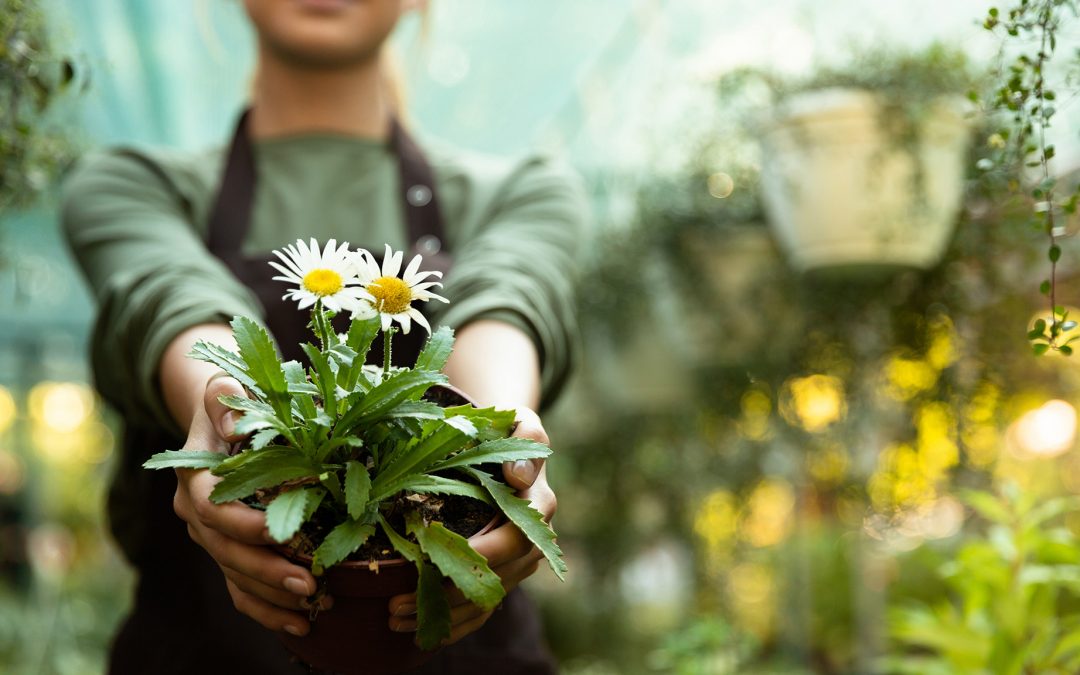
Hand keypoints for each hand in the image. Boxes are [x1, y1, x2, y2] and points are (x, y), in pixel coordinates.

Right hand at [170, 374, 330, 635]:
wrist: (218, 417)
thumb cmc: (230, 398)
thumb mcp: (225, 386)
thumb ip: (225, 398)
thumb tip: (231, 424)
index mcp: (194, 475)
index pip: (211, 507)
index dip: (242, 524)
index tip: (279, 533)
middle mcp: (196, 513)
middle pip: (225, 552)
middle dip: (266, 571)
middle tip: (309, 583)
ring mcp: (211, 537)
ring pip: (234, 577)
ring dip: (271, 596)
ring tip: (313, 605)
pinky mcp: (229, 552)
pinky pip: (241, 590)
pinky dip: (267, 609)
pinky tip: (300, 624)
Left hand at [387, 407, 556, 644]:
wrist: (507, 445)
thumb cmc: (507, 429)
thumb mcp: (520, 420)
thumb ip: (528, 436)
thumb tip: (519, 476)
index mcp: (537, 506)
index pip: (514, 540)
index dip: (480, 554)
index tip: (434, 556)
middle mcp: (531, 542)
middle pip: (495, 581)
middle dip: (447, 594)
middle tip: (396, 600)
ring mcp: (515, 564)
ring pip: (485, 602)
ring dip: (441, 616)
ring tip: (394, 617)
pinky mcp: (499, 576)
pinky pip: (480, 611)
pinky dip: (450, 625)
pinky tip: (415, 631)